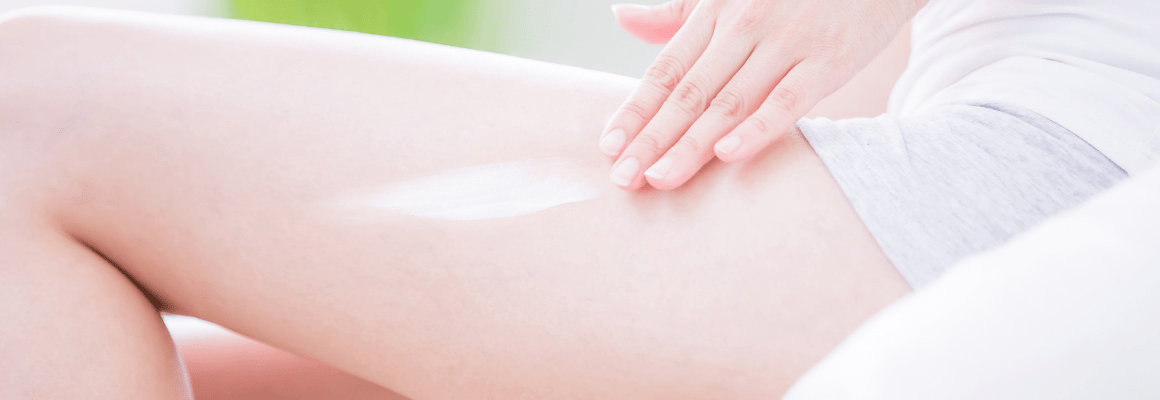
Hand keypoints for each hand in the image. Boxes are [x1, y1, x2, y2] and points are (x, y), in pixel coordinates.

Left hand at [602, 0, 923, 189]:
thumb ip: (678, 14)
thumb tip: (622, 18)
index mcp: (717, 11)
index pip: (666, 70)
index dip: (635, 109)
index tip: (608, 147)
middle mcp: (746, 25)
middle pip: (689, 93)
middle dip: (652, 138)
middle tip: (623, 179)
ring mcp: (787, 43)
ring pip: (729, 102)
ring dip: (691, 144)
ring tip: (660, 179)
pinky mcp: (829, 60)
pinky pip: (789, 100)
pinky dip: (758, 127)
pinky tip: (727, 155)